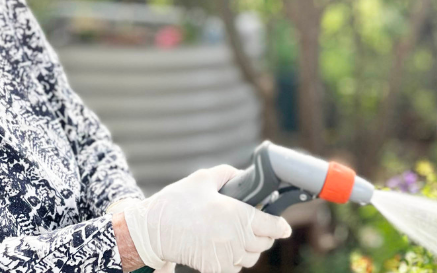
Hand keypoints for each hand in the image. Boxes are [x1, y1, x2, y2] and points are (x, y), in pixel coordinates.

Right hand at [122, 165, 292, 272]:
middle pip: (264, 243)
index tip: (283, 227)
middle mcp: (236, 238)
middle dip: (264, 235)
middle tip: (256, 226)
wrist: (152, 230)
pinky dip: (234, 261)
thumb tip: (242, 175)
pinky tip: (224, 249)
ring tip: (238, 237)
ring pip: (251, 258)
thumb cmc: (177, 203)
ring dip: (249, 249)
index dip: (280, 226)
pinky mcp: (215, 269)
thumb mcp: (202, 179)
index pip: (272, 226)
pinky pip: (234, 268)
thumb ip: (227, 174)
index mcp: (237, 214)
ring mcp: (226, 256)